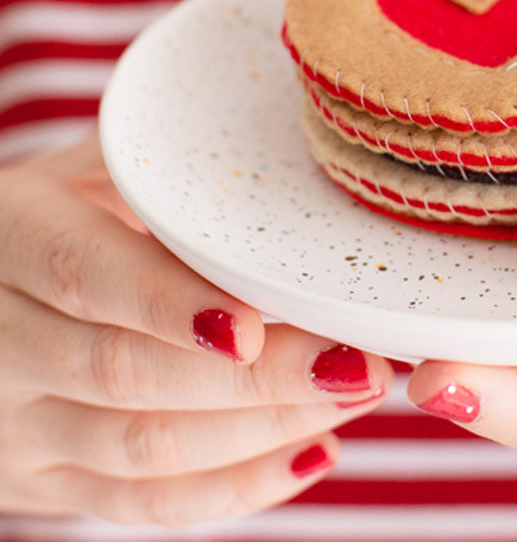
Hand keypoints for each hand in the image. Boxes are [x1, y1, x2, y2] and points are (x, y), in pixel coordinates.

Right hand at [0, 132, 392, 525]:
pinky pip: (141, 504)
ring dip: (264, 431)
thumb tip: (284, 136)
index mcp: (10, 237)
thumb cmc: (54, 214)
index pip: (84, 276)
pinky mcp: (46, 483)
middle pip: (127, 375)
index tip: (256, 324)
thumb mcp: (81, 170)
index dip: (168, 304)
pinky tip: (313, 451)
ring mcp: (14, 426)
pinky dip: (234, 488)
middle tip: (359, 362)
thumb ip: (154, 164)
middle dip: (257, 380)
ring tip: (356, 393)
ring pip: (143, 450)